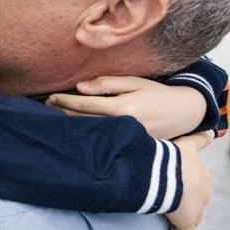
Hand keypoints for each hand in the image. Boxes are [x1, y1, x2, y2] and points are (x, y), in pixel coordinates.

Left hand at [46, 76, 208, 140]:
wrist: (182, 113)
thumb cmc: (157, 94)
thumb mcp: (134, 82)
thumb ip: (107, 84)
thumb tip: (81, 88)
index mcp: (122, 108)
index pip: (86, 106)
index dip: (65, 102)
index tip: (51, 99)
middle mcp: (121, 126)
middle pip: (84, 122)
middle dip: (63, 115)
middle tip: (47, 109)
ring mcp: (125, 140)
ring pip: (91, 134)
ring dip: (71, 127)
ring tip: (55, 120)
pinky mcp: (128, 147)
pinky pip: (102, 142)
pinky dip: (87, 136)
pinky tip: (76, 133)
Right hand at [167, 132, 213, 229]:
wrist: (169, 176)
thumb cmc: (174, 158)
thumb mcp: (188, 143)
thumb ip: (200, 138)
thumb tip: (211, 131)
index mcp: (204, 176)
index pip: (203, 183)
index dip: (195, 186)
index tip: (188, 190)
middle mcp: (204, 193)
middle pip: (198, 202)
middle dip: (190, 203)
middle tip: (174, 203)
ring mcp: (196, 209)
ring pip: (193, 218)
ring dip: (184, 220)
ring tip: (172, 220)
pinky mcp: (186, 222)